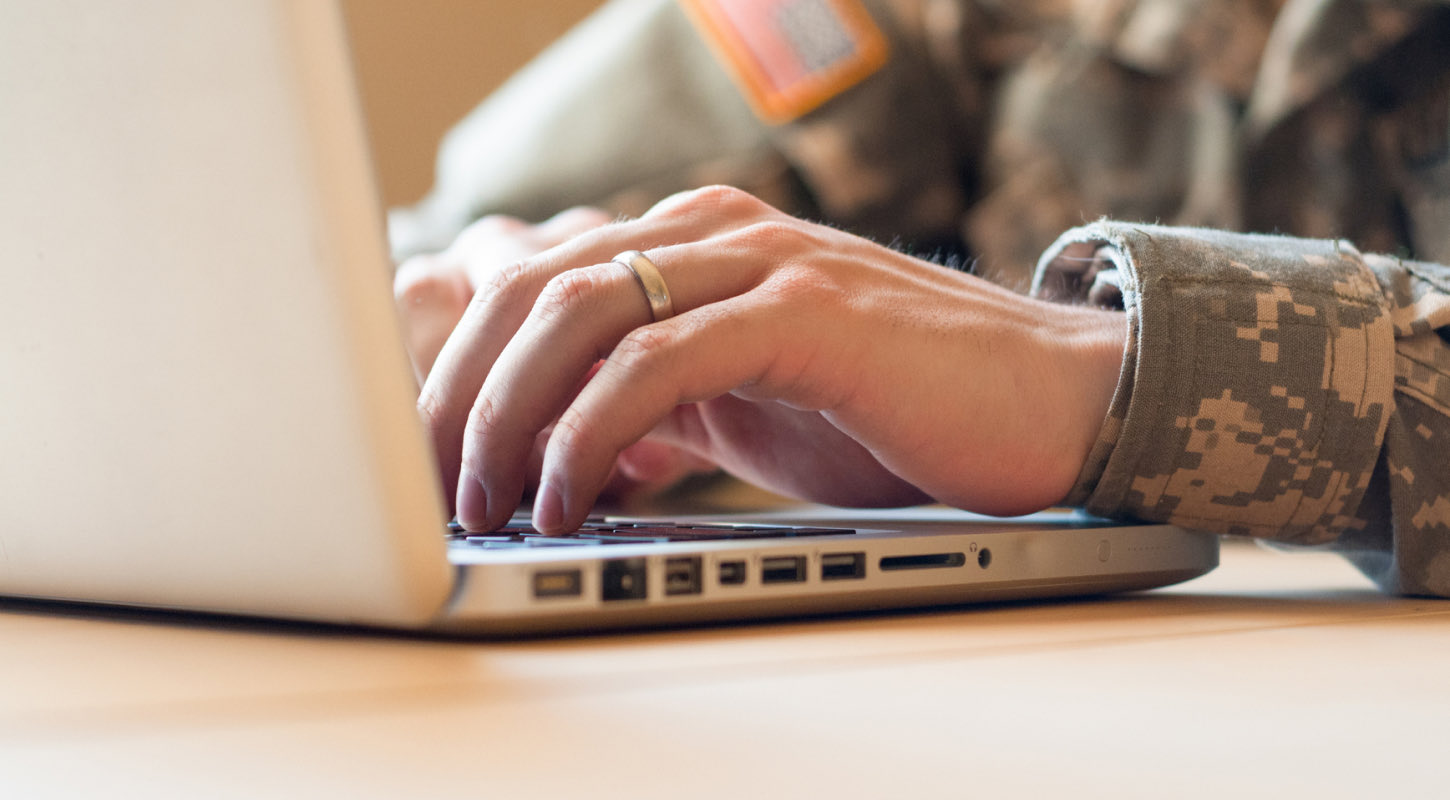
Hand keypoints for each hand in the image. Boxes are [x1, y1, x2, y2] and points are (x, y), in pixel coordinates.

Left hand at [421, 186, 1126, 532]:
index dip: (462, 362)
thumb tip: (568, 446)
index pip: (535, 281)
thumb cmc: (900, 411)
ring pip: (578, 313)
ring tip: (486, 501)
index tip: (426, 451)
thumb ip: (663, 398)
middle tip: (433, 484)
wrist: (1050, 404)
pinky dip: (590, 432)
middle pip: (532, 288)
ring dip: (509, 415)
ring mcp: (761, 263)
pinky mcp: (805, 311)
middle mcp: (715, 235)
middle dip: (462, 391)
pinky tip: (565, 494)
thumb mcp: (750, 402)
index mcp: (693, 246)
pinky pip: (657, 360)